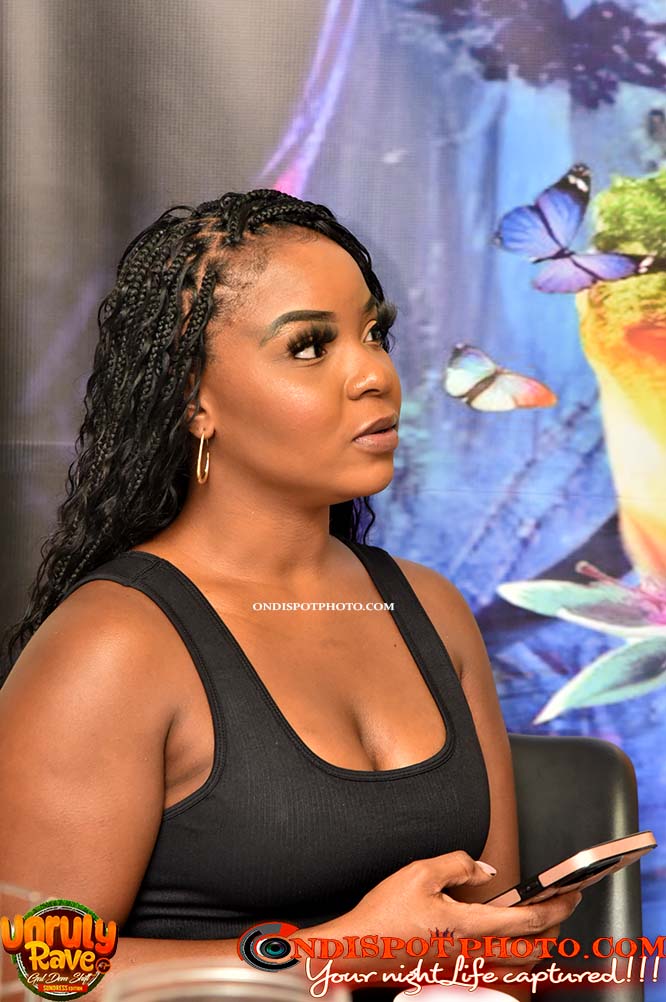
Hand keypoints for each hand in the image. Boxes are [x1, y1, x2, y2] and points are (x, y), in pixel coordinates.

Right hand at [341, 850, 580, 970]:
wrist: (358, 950)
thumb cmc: (385, 915)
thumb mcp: (420, 872)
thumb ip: (459, 864)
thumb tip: (485, 870)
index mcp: (469, 928)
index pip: (528, 921)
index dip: (556, 907)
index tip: (571, 893)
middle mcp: (473, 955)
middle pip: (533, 951)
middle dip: (556, 928)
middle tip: (564, 905)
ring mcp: (465, 969)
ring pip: (519, 967)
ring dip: (539, 945)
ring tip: (544, 922)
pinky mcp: (454, 974)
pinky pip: (498, 972)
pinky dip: (516, 959)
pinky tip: (510, 946)